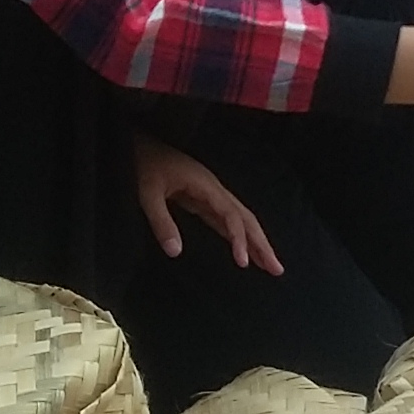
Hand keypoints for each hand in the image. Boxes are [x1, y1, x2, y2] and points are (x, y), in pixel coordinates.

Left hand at [132, 134, 281, 274]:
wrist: (135, 144)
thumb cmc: (141, 164)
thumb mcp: (147, 193)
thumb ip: (161, 222)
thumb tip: (176, 253)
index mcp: (205, 186)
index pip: (231, 215)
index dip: (239, 239)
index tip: (243, 262)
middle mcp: (213, 189)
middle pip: (245, 218)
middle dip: (262, 243)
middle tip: (277, 269)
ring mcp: (209, 194)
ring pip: (239, 219)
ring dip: (255, 241)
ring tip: (269, 265)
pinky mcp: (201, 199)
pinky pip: (226, 220)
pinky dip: (238, 236)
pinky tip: (244, 250)